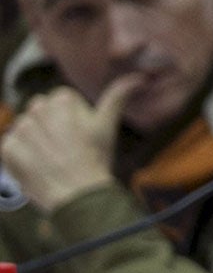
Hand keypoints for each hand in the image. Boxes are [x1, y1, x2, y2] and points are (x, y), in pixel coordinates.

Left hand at [1, 76, 136, 212]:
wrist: (78, 194)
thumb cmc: (96, 159)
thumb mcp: (108, 125)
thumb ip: (118, 96)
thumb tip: (139, 78)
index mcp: (61, 100)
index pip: (59, 99)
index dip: (70, 117)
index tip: (78, 134)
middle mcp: (36, 109)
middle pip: (40, 112)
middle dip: (50, 126)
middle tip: (66, 147)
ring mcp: (20, 130)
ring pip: (25, 129)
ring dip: (35, 141)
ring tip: (52, 158)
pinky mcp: (8, 149)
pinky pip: (11, 147)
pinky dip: (22, 156)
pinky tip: (38, 166)